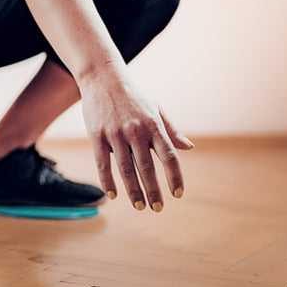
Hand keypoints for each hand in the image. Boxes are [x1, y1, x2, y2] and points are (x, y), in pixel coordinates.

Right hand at [80, 75, 193, 211]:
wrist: (103, 77)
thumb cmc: (133, 94)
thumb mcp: (156, 109)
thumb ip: (171, 130)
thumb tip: (189, 148)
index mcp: (154, 126)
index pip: (169, 156)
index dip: (175, 176)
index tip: (178, 194)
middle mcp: (136, 131)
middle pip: (147, 167)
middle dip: (153, 191)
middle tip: (157, 208)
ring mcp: (115, 134)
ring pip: (126, 169)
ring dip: (133, 190)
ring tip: (139, 206)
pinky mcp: (97, 136)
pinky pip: (103, 163)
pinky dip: (108, 181)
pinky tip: (113, 196)